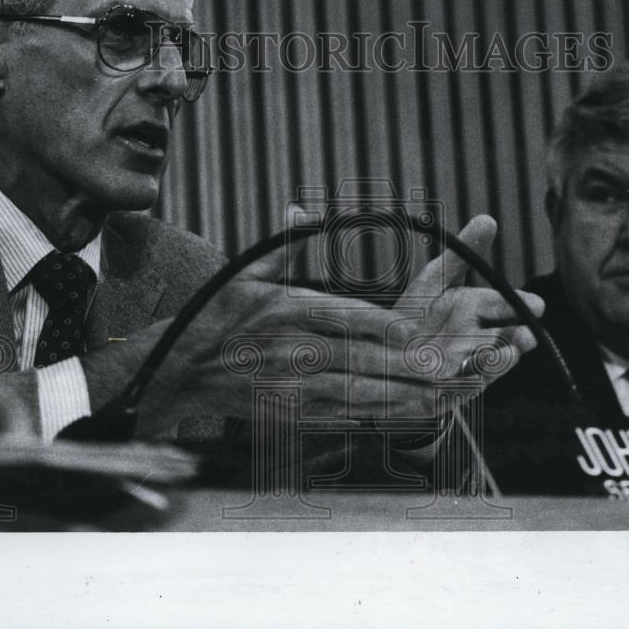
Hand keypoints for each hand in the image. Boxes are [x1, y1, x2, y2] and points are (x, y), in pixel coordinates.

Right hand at [86, 215, 542, 435]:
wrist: (181, 369)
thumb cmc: (218, 315)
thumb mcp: (247, 274)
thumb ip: (283, 247)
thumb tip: (300, 211)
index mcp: (286, 310)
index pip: (340, 317)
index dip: (379, 326)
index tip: (414, 331)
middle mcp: (292, 350)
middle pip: (358, 359)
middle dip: (406, 366)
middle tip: (447, 367)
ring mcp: (294, 386)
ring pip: (357, 393)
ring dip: (403, 395)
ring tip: (443, 394)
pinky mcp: (296, 411)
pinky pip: (345, 415)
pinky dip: (381, 416)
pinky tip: (411, 414)